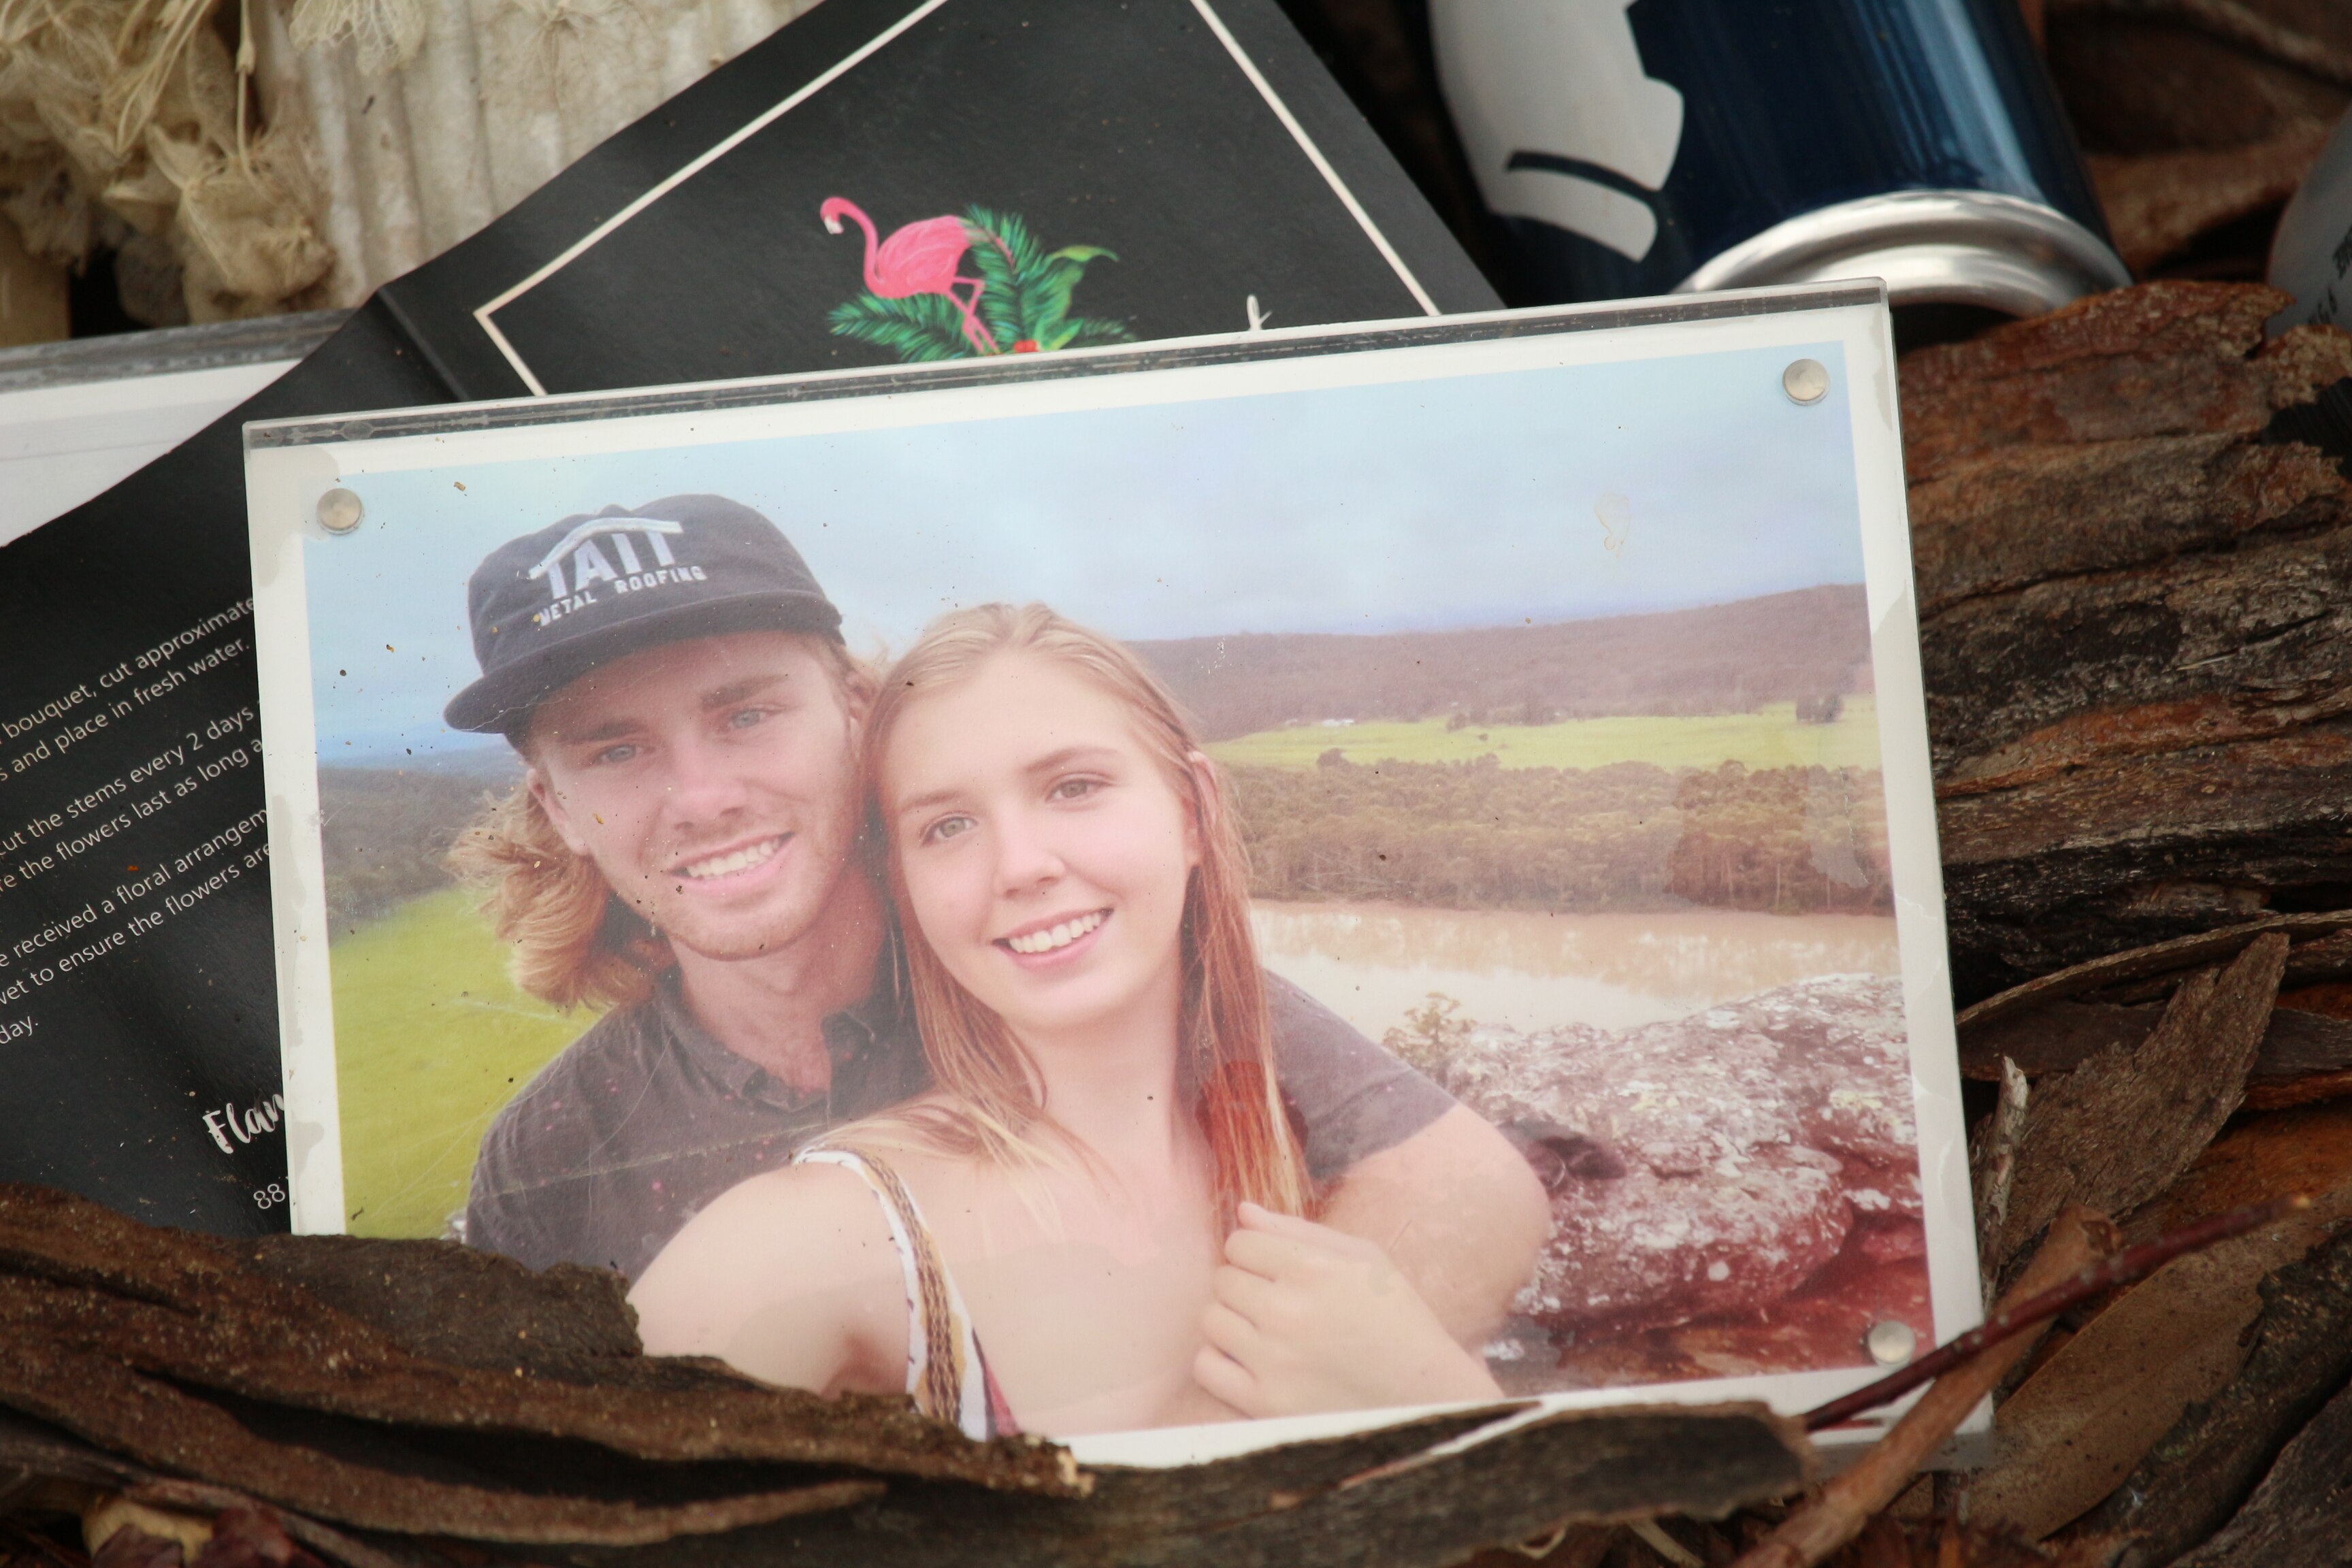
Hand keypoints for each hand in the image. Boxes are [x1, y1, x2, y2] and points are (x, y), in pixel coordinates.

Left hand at [1193, 1203, 1503, 1418]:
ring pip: (1212, 1319)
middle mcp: (1287, 1311)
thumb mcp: (1364, 1259)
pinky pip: (1206, 1368)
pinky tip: (1251, 1361)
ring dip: (1233, 1321)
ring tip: (1267, 1332)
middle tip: (1278, 1303)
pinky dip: (1220, 1361)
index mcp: (1313, 1269)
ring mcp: (1273, 1360)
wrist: (1426, 1397)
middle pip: (1223, 1279)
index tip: (1277, 1270)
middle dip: (1245, 1285)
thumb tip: (1241, 1211)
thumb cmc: (1396, 1320)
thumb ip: (1298, 1231)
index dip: (1256, 1253)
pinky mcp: (1266, 1404)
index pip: (1239, 1242)